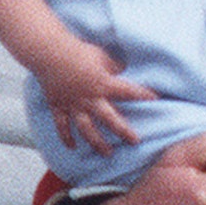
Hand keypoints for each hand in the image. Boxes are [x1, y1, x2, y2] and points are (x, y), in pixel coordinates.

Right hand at [34, 36, 155, 152]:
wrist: (49, 53)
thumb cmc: (78, 51)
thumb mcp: (102, 56)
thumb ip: (114, 67)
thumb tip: (123, 71)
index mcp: (103, 84)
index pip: (128, 91)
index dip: (143, 94)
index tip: (156, 99)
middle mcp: (90, 99)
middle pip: (110, 120)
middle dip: (124, 132)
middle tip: (135, 141)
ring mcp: (73, 105)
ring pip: (87, 129)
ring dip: (98, 143)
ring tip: (108, 153)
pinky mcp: (58, 107)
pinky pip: (62, 126)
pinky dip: (66, 138)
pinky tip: (73, 147)